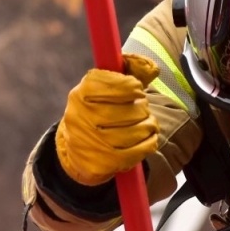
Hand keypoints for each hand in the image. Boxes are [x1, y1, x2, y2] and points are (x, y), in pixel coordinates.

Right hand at [55, 54, 159, 185]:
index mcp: (81, 93)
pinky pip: (138, 151)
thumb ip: (130, 70)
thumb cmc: (98, 111)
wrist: (77, 150)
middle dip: (142, 108)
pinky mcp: (103, 162)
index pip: (117, 84)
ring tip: (147, 123)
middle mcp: (82, 117)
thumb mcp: (105, 87)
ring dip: (148, 125)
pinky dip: (149, 142)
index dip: (133, 86)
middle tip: (141, 109)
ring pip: (136, 130)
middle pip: (130, 109)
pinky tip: (148, 137)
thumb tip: (152, 68)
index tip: (137, 89)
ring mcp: (92, 142)